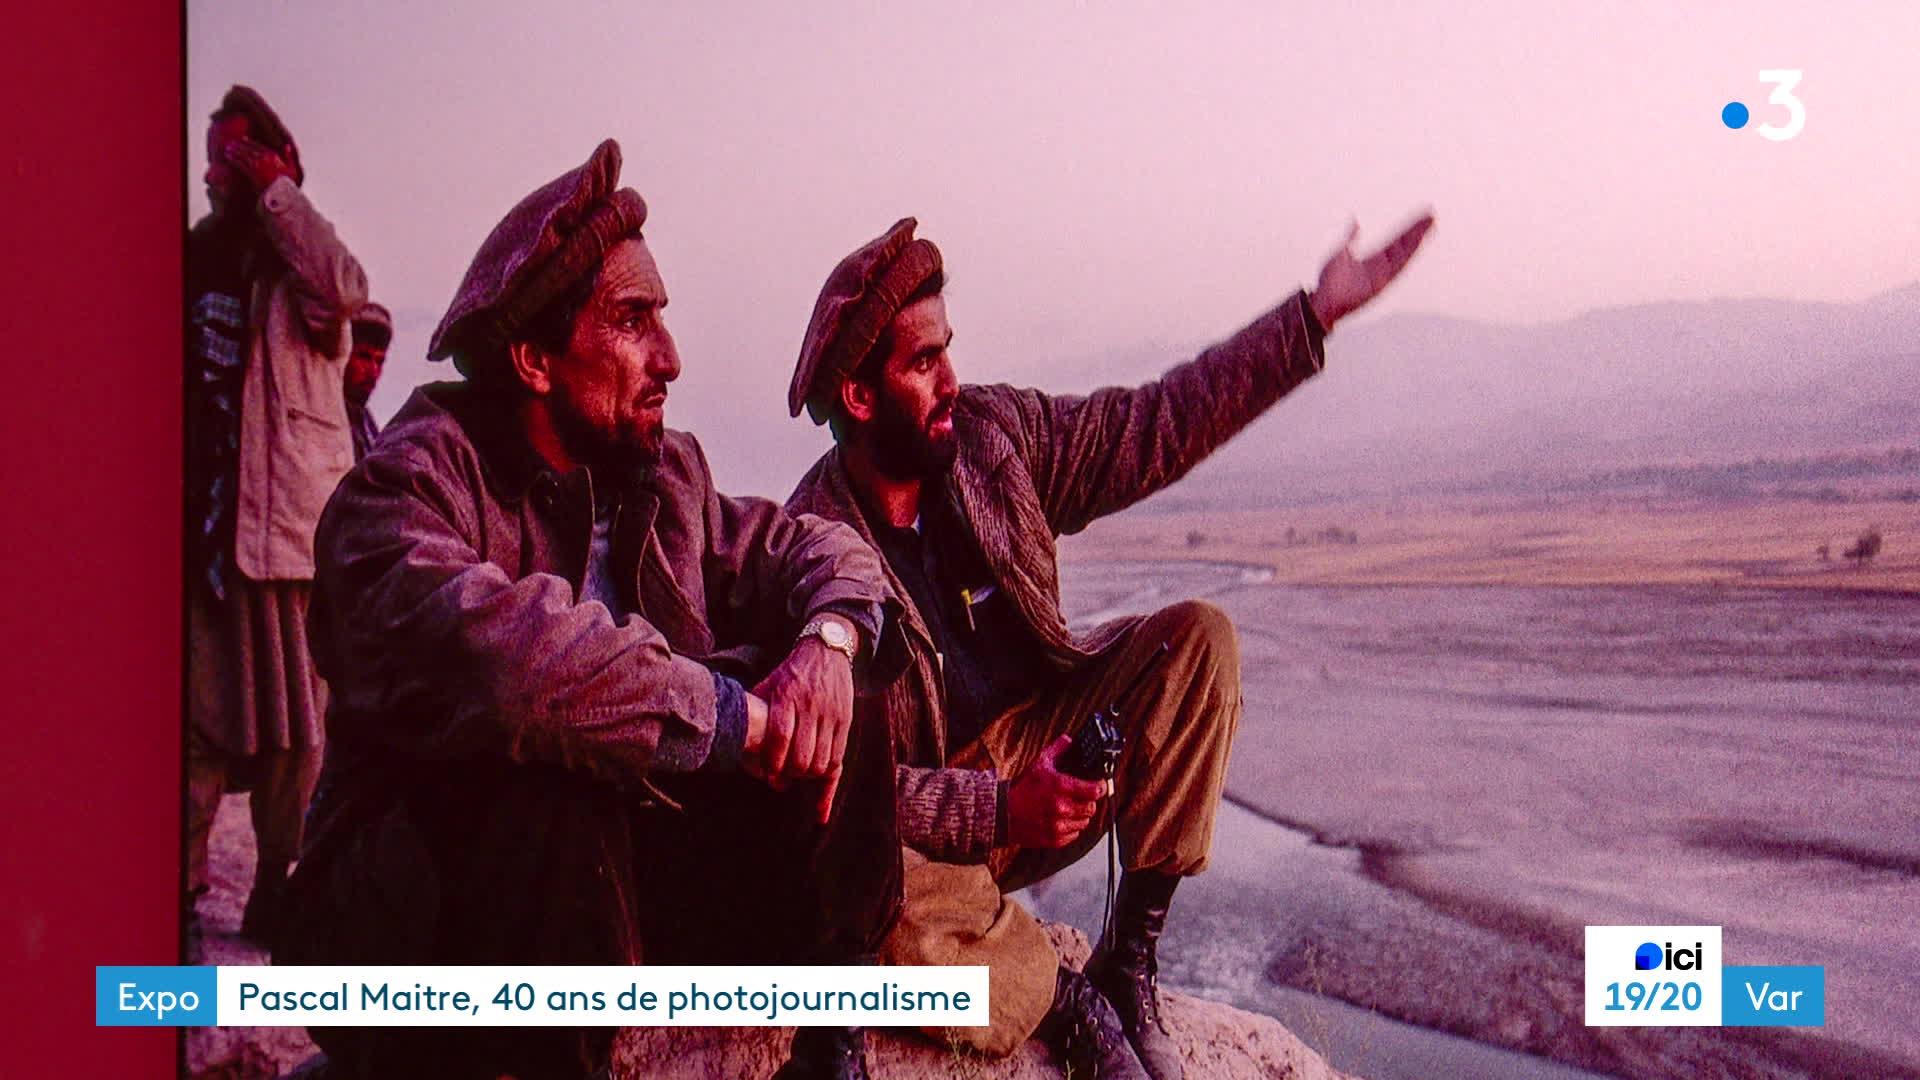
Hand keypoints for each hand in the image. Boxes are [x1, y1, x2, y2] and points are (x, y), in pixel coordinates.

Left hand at [223, 137, 294, 193]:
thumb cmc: (288, 182)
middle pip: (248, 149)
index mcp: (273, 155)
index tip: (242, 138)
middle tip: (230, 142)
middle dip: (239, 145)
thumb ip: (289, 156)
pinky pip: (240, 164)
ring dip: (234, 151)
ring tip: (227, 149)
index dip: (249, 142)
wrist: (283, 194)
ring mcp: (258, 165)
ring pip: (243, 155)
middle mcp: (265, 158)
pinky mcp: (252, 173)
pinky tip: (228, 157)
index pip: (258, 146)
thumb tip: (287, 146)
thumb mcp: (292, 168)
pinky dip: (233, 159)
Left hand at [750, 630, 855, 821]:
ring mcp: (831, 715)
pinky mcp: (845, 722)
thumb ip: (756, 710)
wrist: (827, 650)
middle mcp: (812, 706)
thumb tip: (734, 740)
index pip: (781, 736)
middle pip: (803, 754)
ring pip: (822, 761)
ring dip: (807, 777)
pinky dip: (828, 787)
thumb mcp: (769, 683)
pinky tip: (819, 810)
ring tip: (796, 777)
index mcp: (788, 695)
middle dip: (790, 774)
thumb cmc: (791, 673)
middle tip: (779, 780)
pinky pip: (839, 760)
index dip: (773, 761)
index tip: (768, 775)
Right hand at [1006, 735, 1106, 848]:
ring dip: (1080, 816)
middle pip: (1092, 808)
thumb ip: (1057, 750)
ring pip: (1084, 822)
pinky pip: (1075, 835)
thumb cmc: (1021, 790)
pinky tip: (1061, 820)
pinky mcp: (1055, 840)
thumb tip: (1068, 739)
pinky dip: (1071, 828)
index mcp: (1060, 787)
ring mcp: (1058, 825)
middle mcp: (1062, 808)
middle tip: (1080, 798)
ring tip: (1068, 809)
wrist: (1002, 814)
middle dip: (1088, 801)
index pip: (1095, 790)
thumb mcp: (1038, 764)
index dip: (1100, 787)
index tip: (1098, 785)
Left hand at [1307, 211, 1434, 331]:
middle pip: (1404, 245)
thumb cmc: (1328, 282)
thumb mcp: (1341, 252)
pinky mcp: (1382, 283)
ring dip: (1417, 238)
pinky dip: (1408, 254)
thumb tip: (1356, 221)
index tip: (1420, 217)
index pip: (1395, 241)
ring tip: (1430, 223)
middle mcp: (1382, 266)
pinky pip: (1397, 266)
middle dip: (1417, 230)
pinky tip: (1418, 242)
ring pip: (1404, 253)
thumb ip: (1351, 237)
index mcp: (1373, 259)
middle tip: (1430, 215)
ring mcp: (1383, 275)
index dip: (1408, 229)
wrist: (1323, 301)